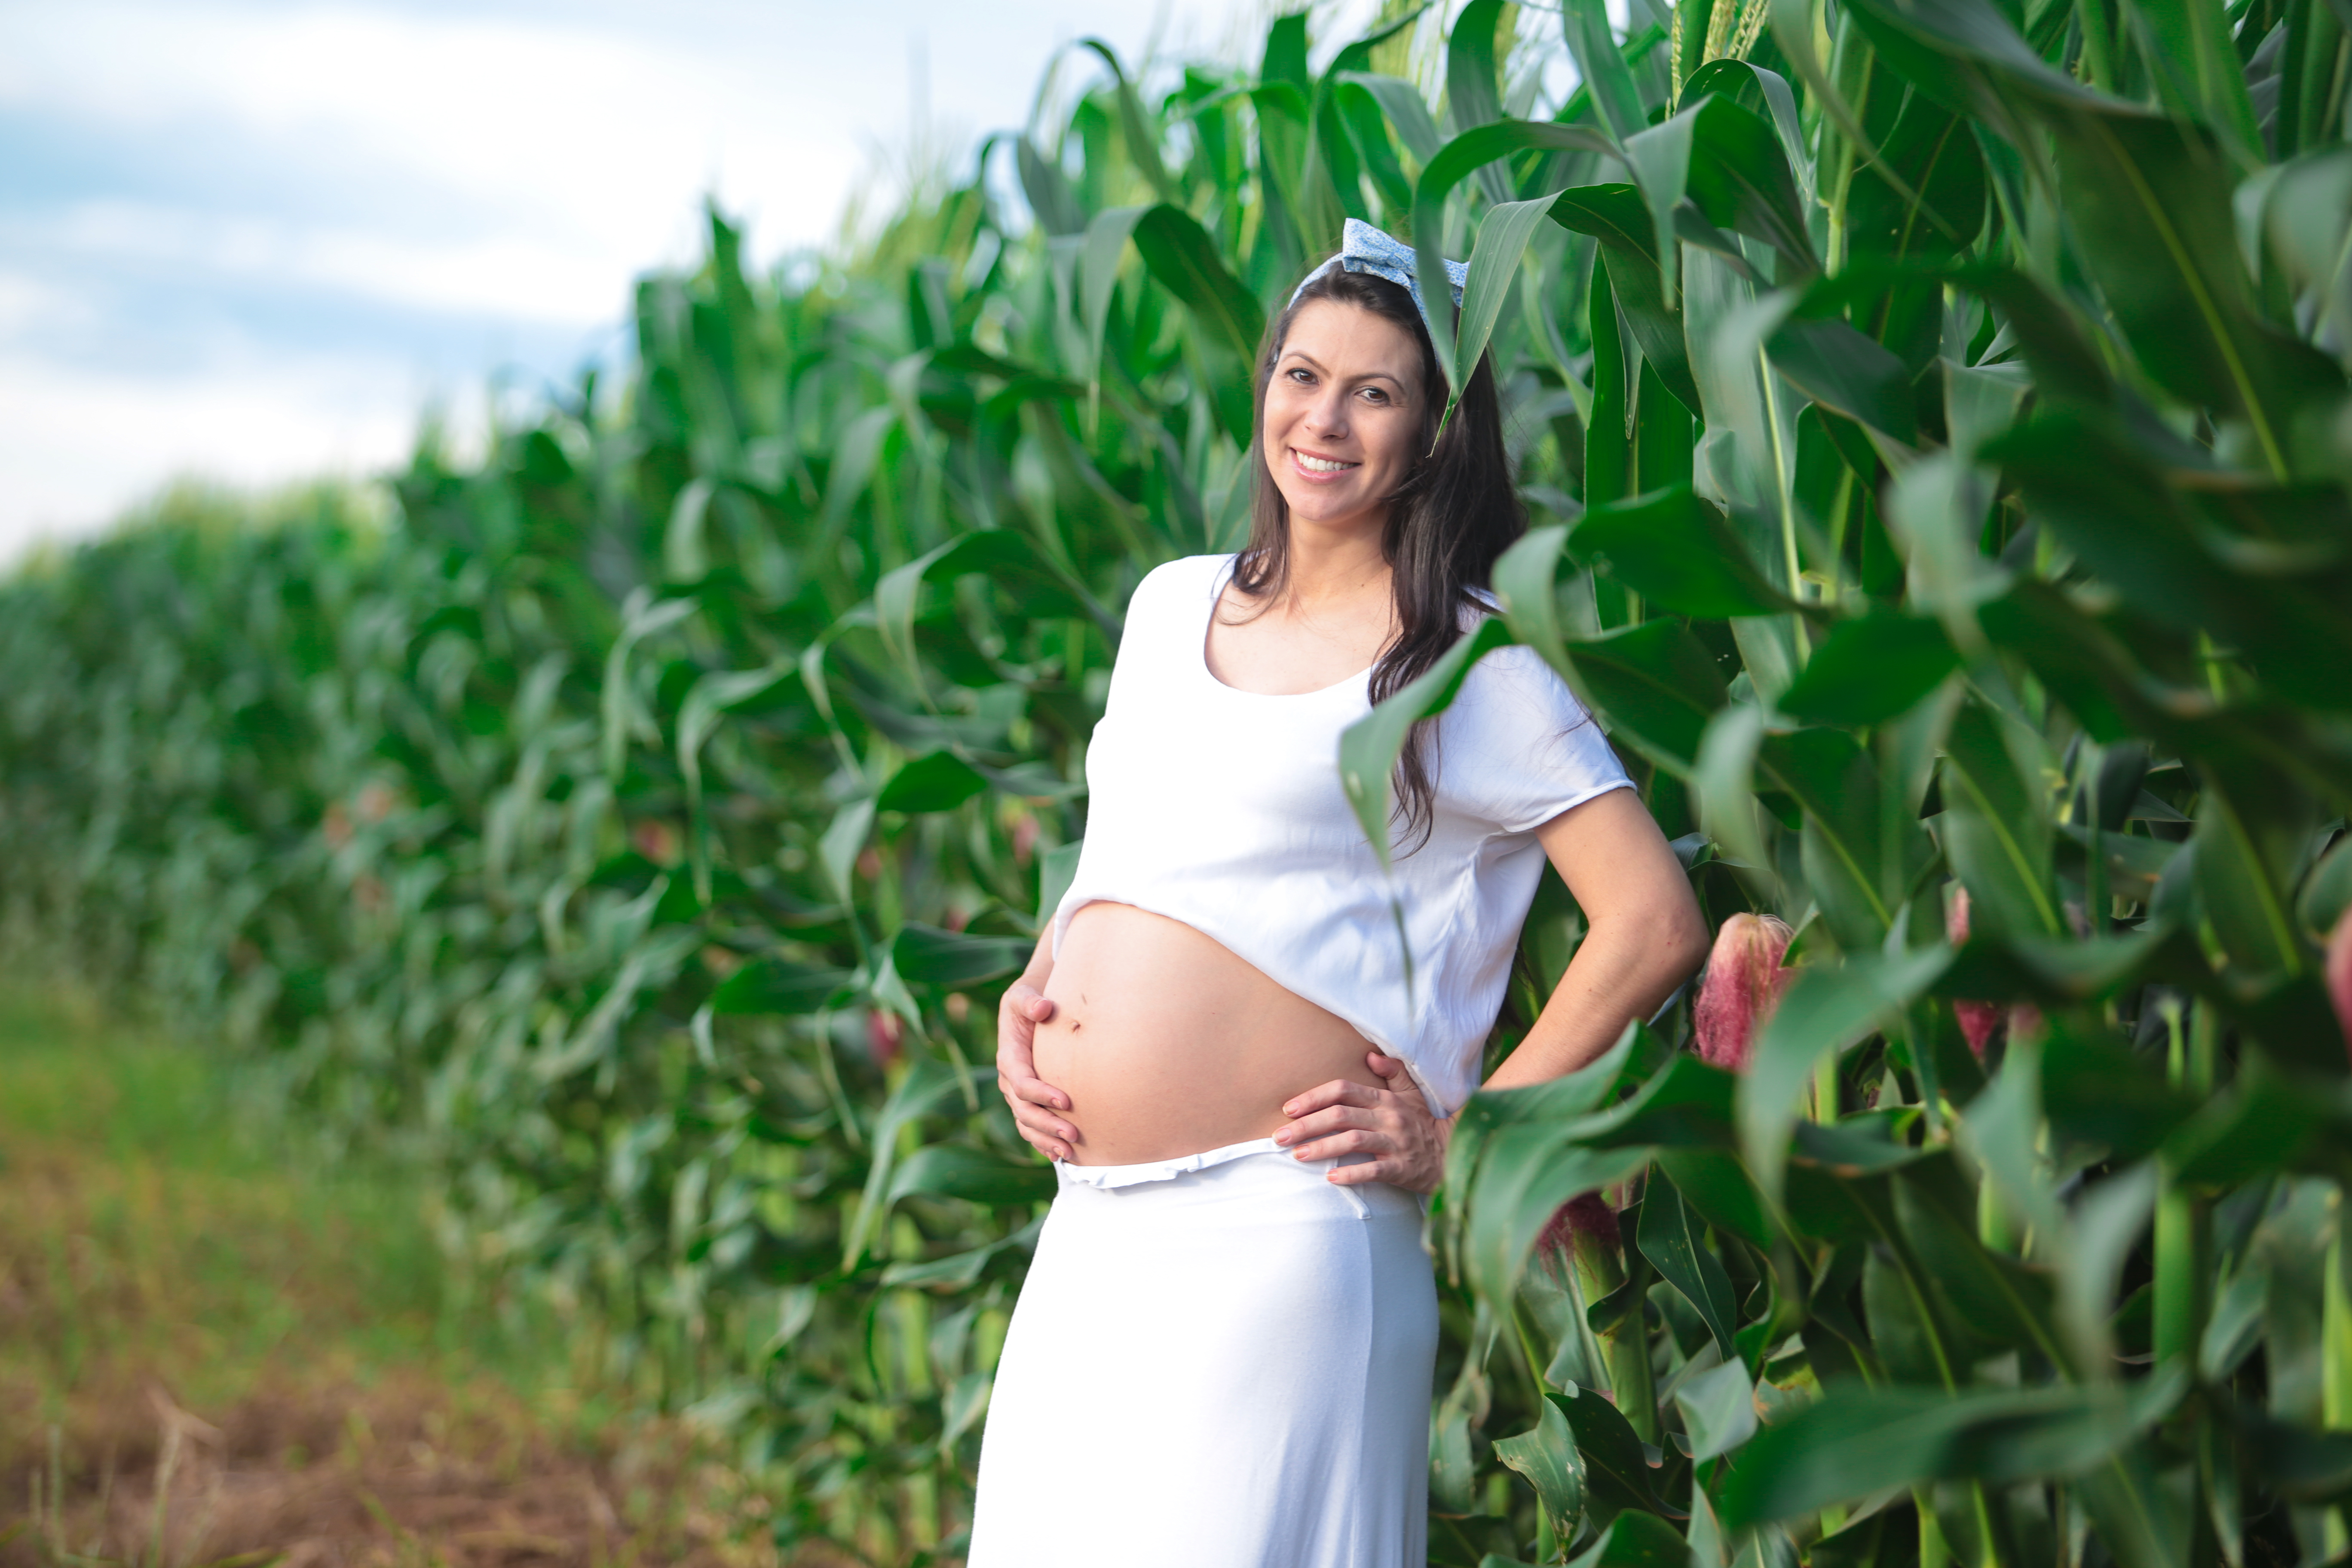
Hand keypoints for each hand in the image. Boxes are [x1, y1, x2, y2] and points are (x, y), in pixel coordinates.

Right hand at [996, 980, 1078, 1161]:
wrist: (1030, 1007)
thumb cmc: (1030, 1000)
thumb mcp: (1024, 994)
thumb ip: (1030, 1001)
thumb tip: (1043, 1007)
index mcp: (1009, 1057)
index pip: (1021, 1082)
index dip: (1041, 1094)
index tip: (1067, 1101)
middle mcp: (1010, 1079)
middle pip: (1024, 1110)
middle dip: (1047, 1124)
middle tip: (1073, 1134)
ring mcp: (1017, 1094)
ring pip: (1026, 1124)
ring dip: (1046, 1140)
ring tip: (1069, 1151)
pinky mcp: (1027, 1101)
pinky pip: (1030, 1127)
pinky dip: (1042, 1143)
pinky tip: (1060, 1155)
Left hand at [1273, 1051, 1451, 1193]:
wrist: (1452, 1154)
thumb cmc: (1423, 1124)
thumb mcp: (1411, 1095)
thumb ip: (1392, 1073)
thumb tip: (1370, 1055)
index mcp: (1385, 1099)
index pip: (1343, 1090)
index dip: (1314, 1097)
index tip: (1288, 1108)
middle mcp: (1388, 1118)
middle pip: (1341, 1115)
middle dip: (1306, 1125)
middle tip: (1279, 1136)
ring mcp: (1395, 1143)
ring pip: (1353, 1140)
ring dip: (1322, 1147)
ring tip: (1297, 1155)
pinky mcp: (1401, 1168)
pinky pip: (1374, 1170)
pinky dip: (1351, 1173)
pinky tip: (1330, 1178)